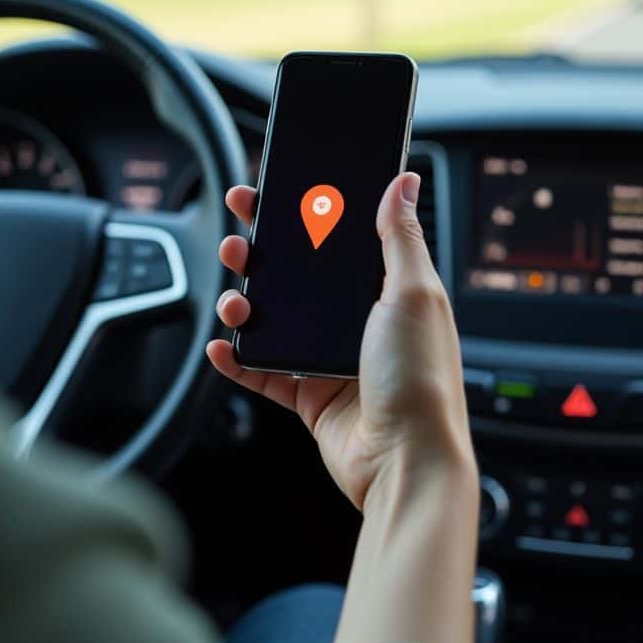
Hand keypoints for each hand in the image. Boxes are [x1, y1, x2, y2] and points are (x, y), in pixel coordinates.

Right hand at [206, 173, 475, 510]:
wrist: (405, 461)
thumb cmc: (423, 380)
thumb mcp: (415, 294)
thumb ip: (401, 237)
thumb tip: (403, 181)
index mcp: (388, 291)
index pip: (339, 239)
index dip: (305, 214)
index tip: (272, 193)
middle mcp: (358, 322)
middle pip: (298, 276)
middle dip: (261, 254)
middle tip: (236, 238)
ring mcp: (331, 360)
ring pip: (274, 321)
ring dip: (244, 305)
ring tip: (231, 301)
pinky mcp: (310, 397)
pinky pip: (263, 372)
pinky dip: (237, 360)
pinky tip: (220, 347)